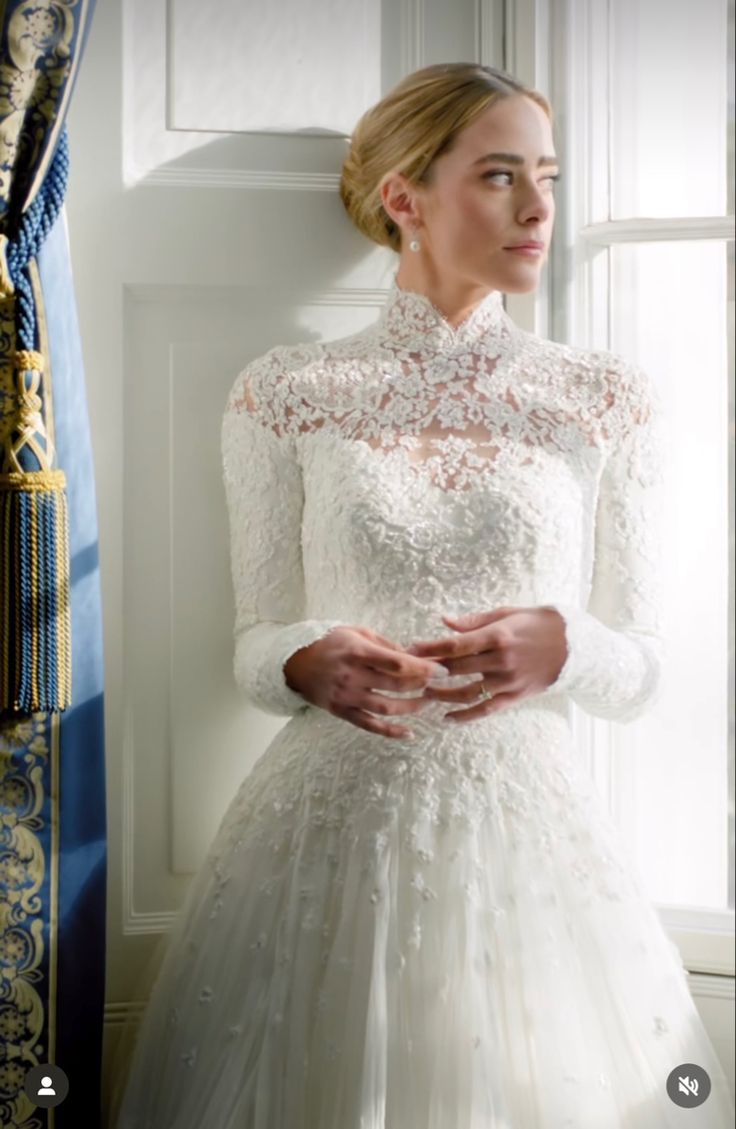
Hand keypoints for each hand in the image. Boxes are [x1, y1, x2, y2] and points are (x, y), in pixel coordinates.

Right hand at [283, 626, 449, 738]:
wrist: (296, 662)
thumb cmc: (331, 643)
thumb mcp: (357, 633)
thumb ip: (385, 644)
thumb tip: (414, 655)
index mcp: (357, 652)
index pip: (397, 663)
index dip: (423, 668)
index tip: (442, 670)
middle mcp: (352, 675)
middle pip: (395, 685)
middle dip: (421, 685)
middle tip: (439, 684)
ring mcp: (346, 696)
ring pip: (386, 707)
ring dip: (411, 708)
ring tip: (427, 703)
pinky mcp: (342, 711)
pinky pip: (369, 725)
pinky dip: (390, 732)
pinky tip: (409, 733)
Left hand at [405, 606, 567, 720]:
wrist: (575, 646)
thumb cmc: (537, 624)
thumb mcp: (507, 614)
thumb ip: (474, 621)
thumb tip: (444, 621)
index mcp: (497, 636)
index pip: (455, 645)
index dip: (430, 648)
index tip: (410, 649)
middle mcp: (501, 661)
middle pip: (456, 669)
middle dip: (430, 670)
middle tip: (409, 672)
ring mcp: (508, 681)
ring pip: (466, 693)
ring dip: (442, 695)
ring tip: (424, 693)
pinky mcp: (515, 696)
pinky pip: (486, 710)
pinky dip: (465, 716)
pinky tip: (447, 718)